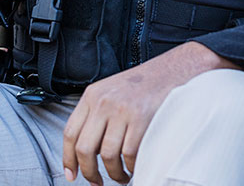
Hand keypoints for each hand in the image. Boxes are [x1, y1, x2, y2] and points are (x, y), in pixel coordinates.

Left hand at [62, 41, 231, 184]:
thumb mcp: (111, 92)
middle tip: (96, 182)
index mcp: (92, 95)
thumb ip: (96, 115)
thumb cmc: (144, 85)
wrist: (174, 68)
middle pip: (85, 148)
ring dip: (114, 173)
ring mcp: (122, 109)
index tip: (71, 175)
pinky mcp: (141, 117)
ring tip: (121, 176)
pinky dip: (132, 166)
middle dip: (89, 172)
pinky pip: (130, 153)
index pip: (70, 133)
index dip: (68, 159)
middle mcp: (103, 102)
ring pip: (108, 155)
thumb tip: (86, 151)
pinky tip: (135, 167)